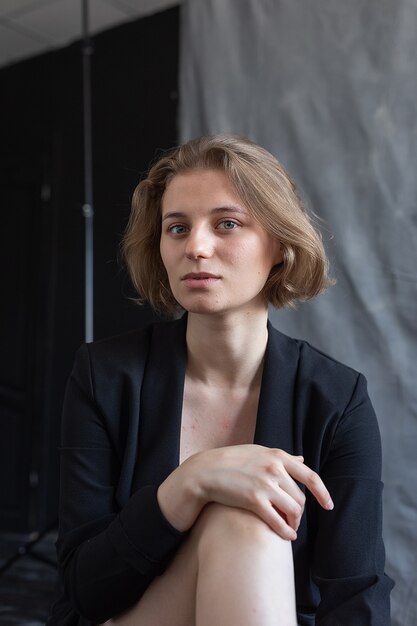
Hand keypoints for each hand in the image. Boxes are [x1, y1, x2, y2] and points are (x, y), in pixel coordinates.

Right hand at [157, 445, 332, 539]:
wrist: (205, 471)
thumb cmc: (231, 461)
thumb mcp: (258, 452)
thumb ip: (281, 457)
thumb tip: (302, 459)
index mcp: (277, 456)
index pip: (310, 476)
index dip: (323, 493)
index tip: (328, 506)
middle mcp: (274, 469)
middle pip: (300, 498)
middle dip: (299, 512)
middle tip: (293, 520)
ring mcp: (265, 485)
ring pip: (293, 510)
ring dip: (293, 523)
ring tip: (289, 529)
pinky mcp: (254, 500)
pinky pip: (278, 521)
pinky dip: (285, 531)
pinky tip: (286, 536)